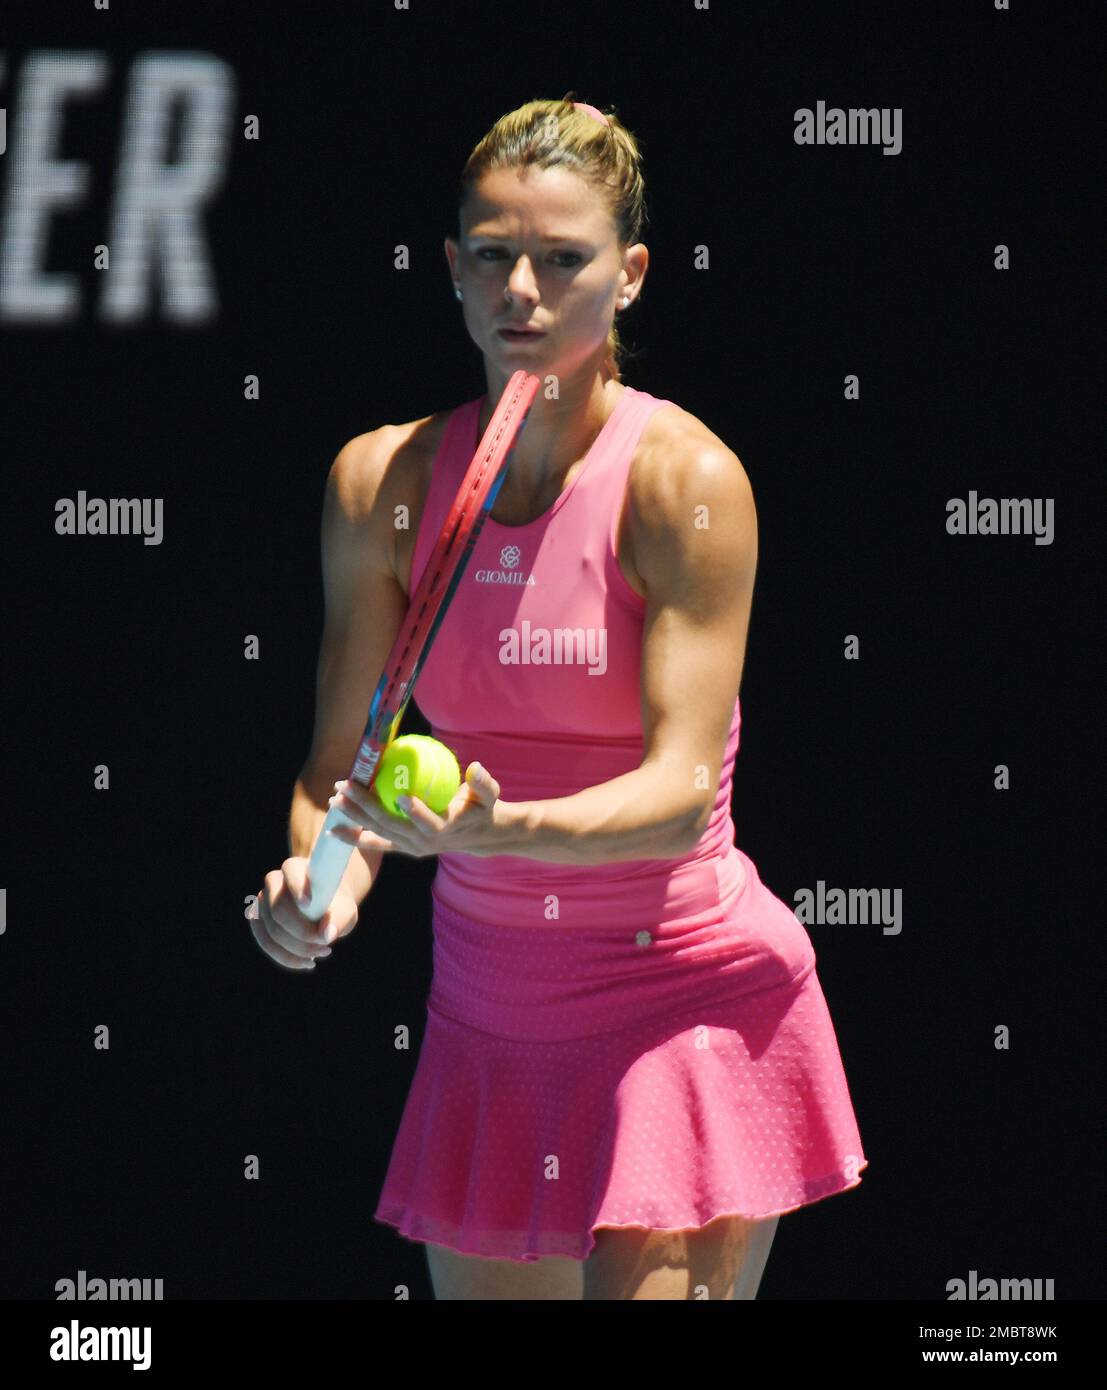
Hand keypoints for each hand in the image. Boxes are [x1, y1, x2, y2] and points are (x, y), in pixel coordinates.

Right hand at [248, 856, 357, 969]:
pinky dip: (286, 957)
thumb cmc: (336, 904)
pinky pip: (266, 943)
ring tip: (323, 953)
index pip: (291, 874)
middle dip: (303, 935)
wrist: (325, 906)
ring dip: (297, 950)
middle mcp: (274, 881)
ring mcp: (262, 901)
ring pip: (271, 932)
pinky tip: (307, 962)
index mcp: (296, 868)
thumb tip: (326, 935)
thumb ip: (339, 919)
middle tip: (328, 946)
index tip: (308, 903)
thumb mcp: (346, 909)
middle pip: (279, 911)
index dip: (298, 888)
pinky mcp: (258, 920)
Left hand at [328, 762, 511, 858]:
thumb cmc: (482, 808)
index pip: (431, 822)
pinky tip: (334, 830)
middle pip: (393, 825)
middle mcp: (425, 842)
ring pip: (380, 832)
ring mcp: (412, 846)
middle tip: (347, 788)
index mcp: (446, 828)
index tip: (402, 796)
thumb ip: (483, 783)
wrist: (478, 836)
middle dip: (367, 807)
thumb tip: (476, 767)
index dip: (417, 812)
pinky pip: (377, 842)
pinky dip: (355, 837)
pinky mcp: (403, 848)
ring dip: (356, 817)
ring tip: (334, 801)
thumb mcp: (489, 794)